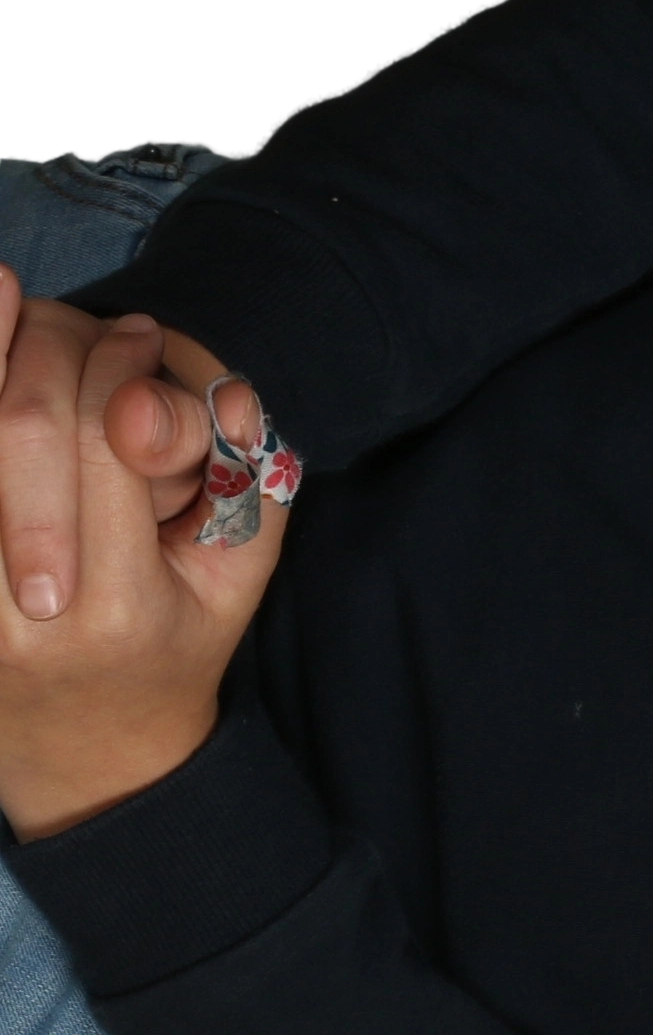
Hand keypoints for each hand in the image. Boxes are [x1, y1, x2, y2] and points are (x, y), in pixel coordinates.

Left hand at [0, 263, 247, 622]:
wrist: (88, 747)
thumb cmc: (173, 644)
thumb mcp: (237, 580)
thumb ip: (246, 485)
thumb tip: (227, 392)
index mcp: (118, 609)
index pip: (107, 445)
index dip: (120, 368)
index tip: (142, 333)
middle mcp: (18, 611)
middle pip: (19, 433)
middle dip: (48, 349)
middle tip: (91, 321)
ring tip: (1, 287)